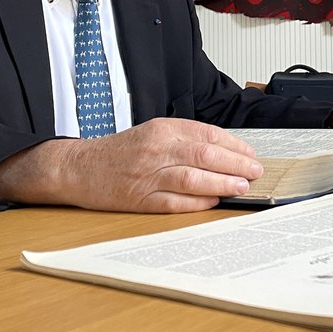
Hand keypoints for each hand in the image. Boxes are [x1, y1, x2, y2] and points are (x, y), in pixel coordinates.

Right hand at [0, 118, 262, 213]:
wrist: (77, 168)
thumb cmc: (119, 152)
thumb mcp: (152, 133)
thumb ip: (184, 139)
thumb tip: (224, 152)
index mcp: (161, 129)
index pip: (207, 134)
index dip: (234, 145)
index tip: (251, 154)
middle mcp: (156, 149)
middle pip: (205, 155)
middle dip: (236, 164)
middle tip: (255, 171)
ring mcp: (147, 175)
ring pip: (193, 178)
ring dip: (222, 183)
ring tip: (241, 186)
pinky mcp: (140, 199)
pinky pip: (175, 202)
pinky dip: (198, 202)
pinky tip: (215, 201)